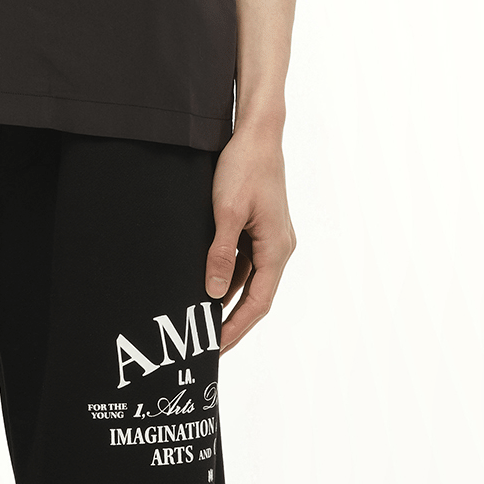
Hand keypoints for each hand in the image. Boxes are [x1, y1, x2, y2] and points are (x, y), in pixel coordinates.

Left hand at [205, 126, 295, 353]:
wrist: (257, 134)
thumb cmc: (244, 168)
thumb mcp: (226, 213)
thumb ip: (220, 255)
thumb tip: (213, 294)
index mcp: (277, 249)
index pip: (258, 302)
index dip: (236, 328)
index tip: (215, 348)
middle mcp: (279, 248)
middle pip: (257, 297)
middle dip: (234, 323)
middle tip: (209, 347)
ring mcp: (270, 239)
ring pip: (249, 281)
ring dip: (229, 302)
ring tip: (205, 323)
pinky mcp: (259, 230)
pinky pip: (244, 263)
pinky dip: (228, 279)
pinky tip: (207, 289)